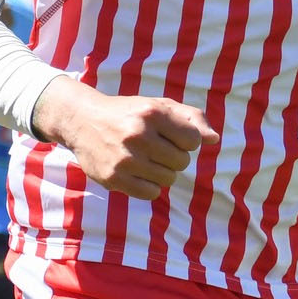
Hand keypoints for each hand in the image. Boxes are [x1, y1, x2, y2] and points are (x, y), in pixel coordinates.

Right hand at [33, 80, 218, 200]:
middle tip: (156, 149)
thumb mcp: (158, 105)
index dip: (186, 141)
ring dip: (162, 172)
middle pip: (182, 162)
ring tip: (146, 159)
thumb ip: (190, 118)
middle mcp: (138, 134)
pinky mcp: (113, 178)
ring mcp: (125, 158)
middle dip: (174, 157)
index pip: (193, 140)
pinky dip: (149, 186)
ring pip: (169, 179)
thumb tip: (215, 139)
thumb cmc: (128, 113)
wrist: (82, 120)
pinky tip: (137, 173)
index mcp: (152, 112)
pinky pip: (151, 193)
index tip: (172, 137)